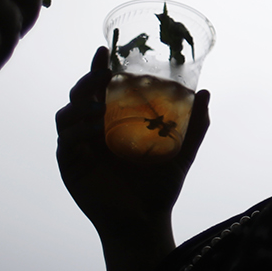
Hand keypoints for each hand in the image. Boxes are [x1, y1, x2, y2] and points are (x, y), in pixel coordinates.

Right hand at [56, 48, 209, 242]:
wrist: (146, 220)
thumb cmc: (161, 184)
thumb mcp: (182, 150)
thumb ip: (194, 123)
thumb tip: (205, 92)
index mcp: (115, 121)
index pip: (102, 88)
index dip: (99, 68)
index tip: (105, 51)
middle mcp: (93, 130)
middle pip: (79, 95)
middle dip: (87, 80)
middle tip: (102, 73)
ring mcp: (80, 147)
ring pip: (66, 114)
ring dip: (81, 103)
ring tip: (100, 105)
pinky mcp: (71, 165)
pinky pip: (66, 141)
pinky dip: (79, 130)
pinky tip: (97, 128)